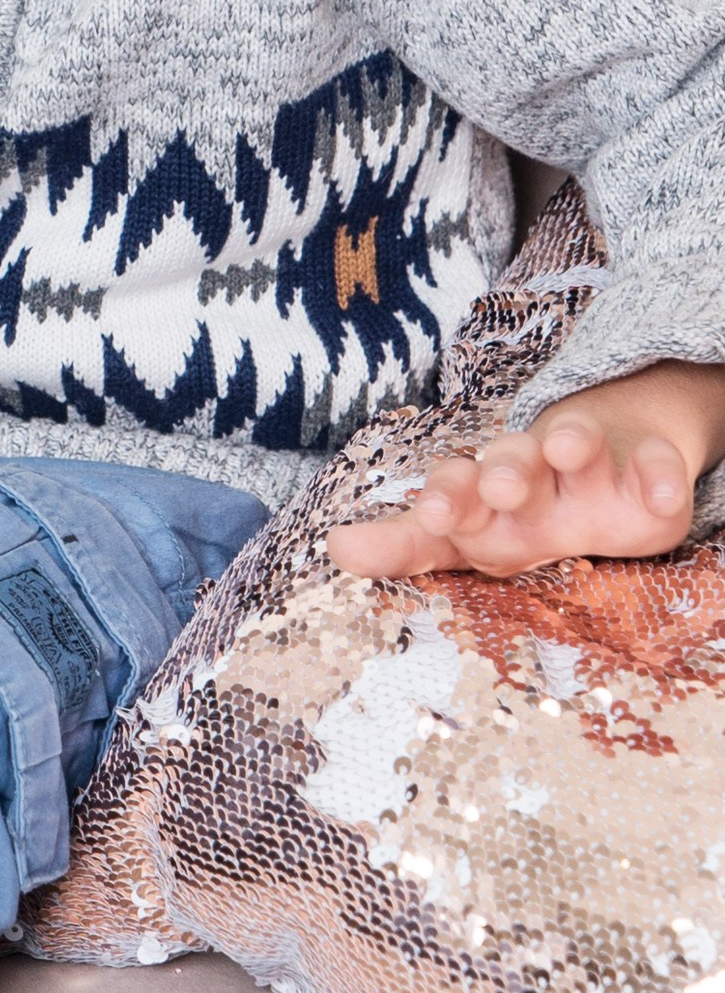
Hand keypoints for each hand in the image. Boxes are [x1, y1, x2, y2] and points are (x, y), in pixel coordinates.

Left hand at [329, 361, 724, 580]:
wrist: (618, 455)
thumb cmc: (532, 505)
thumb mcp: (477, 536)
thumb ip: (410, 546)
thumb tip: (333, 549)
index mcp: (484, 504)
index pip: (442, 506)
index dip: (417, 517)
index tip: (360, 540)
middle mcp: (532, 476)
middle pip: (508, 465)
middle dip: (498, 473)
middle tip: (491, 487)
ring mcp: (591, 468)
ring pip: (576, 444)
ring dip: (567, 443)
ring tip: (565, 448)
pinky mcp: (648, 469)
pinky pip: (656, 466)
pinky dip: (658, 475)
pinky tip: (658, 491)